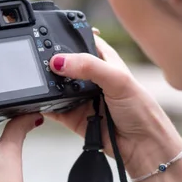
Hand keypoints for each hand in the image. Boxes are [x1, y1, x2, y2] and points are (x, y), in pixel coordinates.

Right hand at [46, 33, 181, 177]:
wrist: (142, 147)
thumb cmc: (141, 110)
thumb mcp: (118, 79)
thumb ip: (89, 66)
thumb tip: (59, 61)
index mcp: (103, 59)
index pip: (80, 40)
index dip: (66, 36)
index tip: (47, 35)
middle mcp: (89, 76)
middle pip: (63, 62)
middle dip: (51, 61)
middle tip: (41, 61)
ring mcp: (79, 96)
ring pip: (54, 84)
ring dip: (46, 83)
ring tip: (39, 80)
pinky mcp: (71, 115)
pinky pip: (51, 106)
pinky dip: (43, 103)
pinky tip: (38, 100)